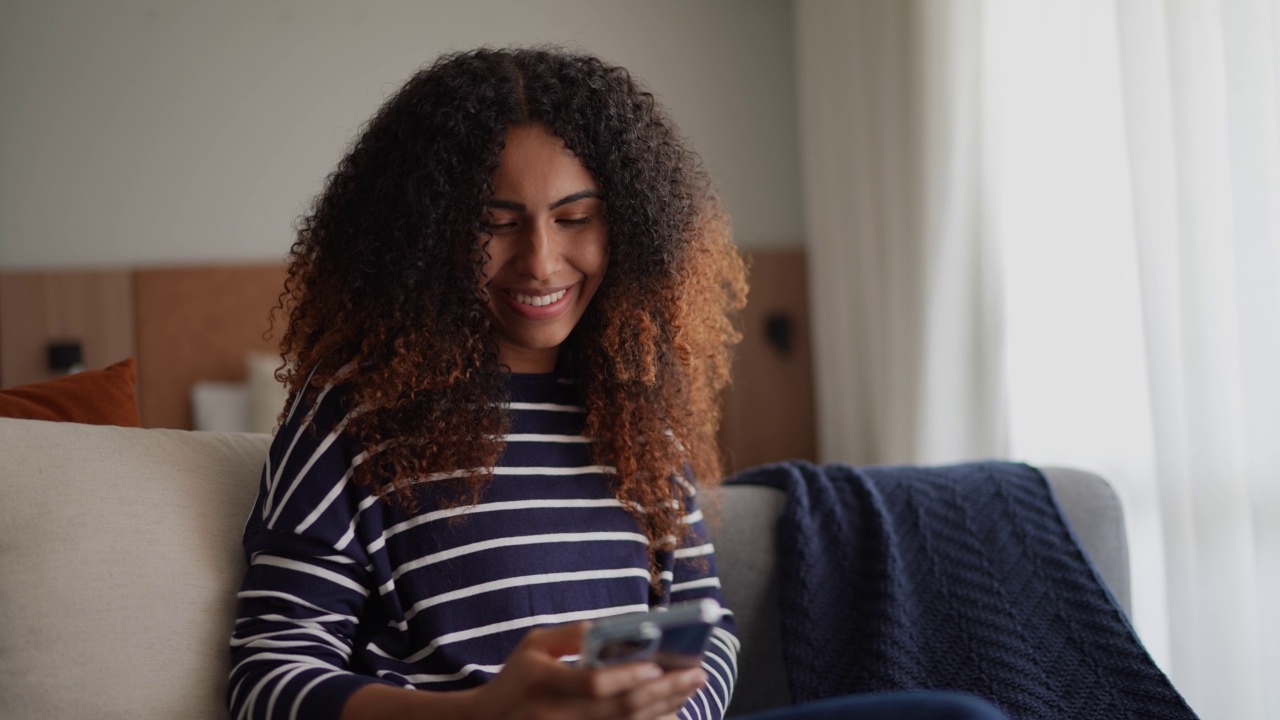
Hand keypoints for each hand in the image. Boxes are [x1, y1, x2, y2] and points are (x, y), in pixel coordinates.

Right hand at [468, 622, 705, 719]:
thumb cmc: (517, 676)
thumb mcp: (533, 643)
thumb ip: (570, 634)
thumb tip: (610, 628)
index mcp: (543, 681)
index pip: (593, 683)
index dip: (627, 676)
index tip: (658, 664)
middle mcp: (557, 714)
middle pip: (620, 709)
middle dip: (663, 691)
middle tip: (697, 674)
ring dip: (664, 709)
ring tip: (690, 689)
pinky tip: (671, 714)